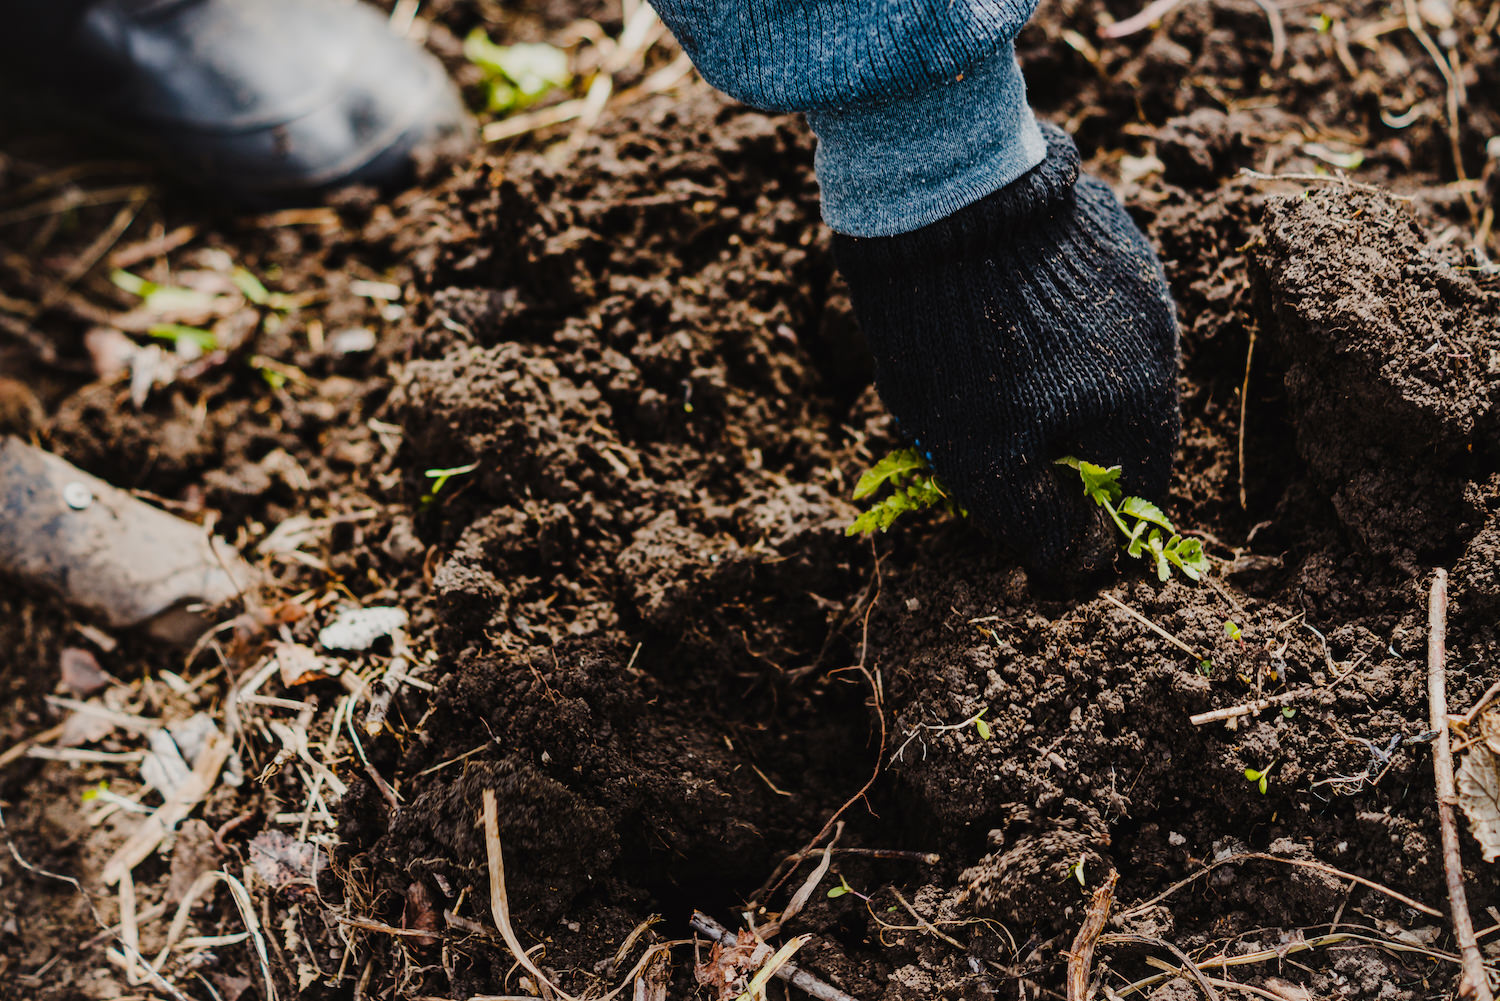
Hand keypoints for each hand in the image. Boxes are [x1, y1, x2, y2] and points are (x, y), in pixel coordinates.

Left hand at [834, 124, 1179, 568]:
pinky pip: (1084, 306)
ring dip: (1054, 386)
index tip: (1029, 509)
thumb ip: (1038, 522)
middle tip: (988, 437)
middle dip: (1061, 447)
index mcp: (1142, 400)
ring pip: (1102, 364)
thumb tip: (1082, 565)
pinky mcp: (1102, 231)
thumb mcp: (982, 458)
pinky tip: (992, 314)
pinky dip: (1047, 328)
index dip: (1085, 515)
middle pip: (1120, 425)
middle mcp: (1160, 338)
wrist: (936, 193)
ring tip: (983, 372)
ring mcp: (1136, 276)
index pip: (1137, 489)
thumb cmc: (957, 342)